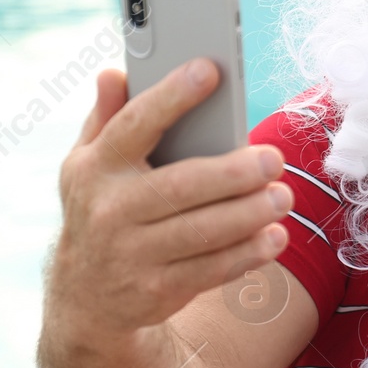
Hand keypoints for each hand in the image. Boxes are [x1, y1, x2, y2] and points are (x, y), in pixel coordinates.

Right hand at [45, 60, 291, 341]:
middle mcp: (110, 210)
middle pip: (179, 186)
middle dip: (232, 173)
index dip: (171, 97)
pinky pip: (210, 271)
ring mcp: (132, 254)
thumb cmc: (100, 207)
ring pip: (200, 232)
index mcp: (96, 167)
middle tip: (273, 159)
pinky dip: (246, 254)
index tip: (209, 71)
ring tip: (282, 196)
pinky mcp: (157, 290)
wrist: (84, 296)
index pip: (135, 125)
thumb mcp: (87, 162)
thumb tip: (113, 73)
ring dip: (248, 214)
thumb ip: (106, 117)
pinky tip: (274, 237)